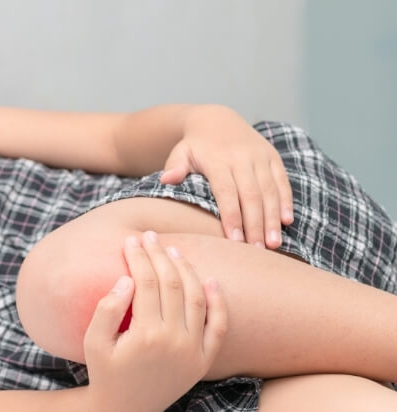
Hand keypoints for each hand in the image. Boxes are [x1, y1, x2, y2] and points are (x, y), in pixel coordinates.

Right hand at [82, 231, 226, 411]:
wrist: (123, 410)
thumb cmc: (104, 373)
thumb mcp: (93, 342)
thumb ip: (107, 309)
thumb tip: (128, 279)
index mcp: (146, 335)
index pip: (147, 282)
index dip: (139, 257)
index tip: (131, 240)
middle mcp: (175, 341)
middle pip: (172, 284)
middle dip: (160, 255)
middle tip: (150, 236)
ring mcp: (193, 351)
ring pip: (197, 297)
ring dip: (186, 270)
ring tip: (173, 251)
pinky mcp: (203, 360)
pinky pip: (218, 325)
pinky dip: (218, 301)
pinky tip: (210, 279)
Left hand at [159, 105, 293, 249]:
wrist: (218, 120)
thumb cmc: (195, 146)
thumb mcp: (181, 152)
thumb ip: (175, 166)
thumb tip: (167, 179)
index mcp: (219, 160)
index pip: (227, 192)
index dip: (232, 216)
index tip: (234, 240)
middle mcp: (243, 158)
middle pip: (252, 195)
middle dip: (256, 224)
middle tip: (258, 251)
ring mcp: (260, 157)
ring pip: (269, 191)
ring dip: (273, 218)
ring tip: (273, 243)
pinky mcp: (273, 158)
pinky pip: (282, 181)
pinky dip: (285, 201)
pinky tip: (287, 222)